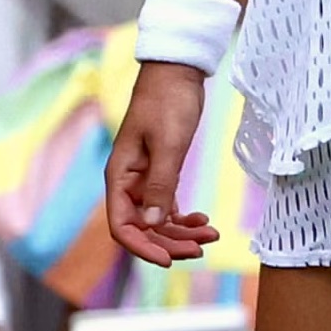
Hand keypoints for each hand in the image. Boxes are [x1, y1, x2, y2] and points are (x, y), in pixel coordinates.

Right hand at [106, 60, 220, 267]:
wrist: (178, 70)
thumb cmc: (168, 101)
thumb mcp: (168, 144)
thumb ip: (160, 184)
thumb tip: (152, 224)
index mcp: (120, 176)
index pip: (122, 226)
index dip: (142, 248)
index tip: (169, 261)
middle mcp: (129, 182)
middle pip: (143, 228)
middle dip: (169, 243)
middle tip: (201, 250)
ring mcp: (145, 178)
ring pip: (158, 219)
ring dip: (181, 232)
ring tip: (210, 236)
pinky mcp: (161, 170)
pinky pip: (167, 204)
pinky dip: (183, 216)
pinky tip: (202, 221)